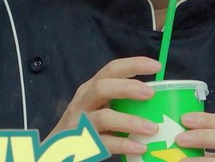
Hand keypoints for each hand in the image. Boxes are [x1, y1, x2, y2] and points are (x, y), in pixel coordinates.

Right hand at [47, 56, 161, 156]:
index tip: (157, 65)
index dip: (133, 64)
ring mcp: (80, 123)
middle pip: (102, 88)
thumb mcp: (97, 106)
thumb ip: (119, 100)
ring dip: (130, 121)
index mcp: (90, 89)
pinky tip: (140, 146)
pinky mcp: (81, 144)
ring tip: (153, 128)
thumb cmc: (85, 125)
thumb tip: (157, 97)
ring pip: (103, 118)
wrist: (57, 150)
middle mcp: (83, 102)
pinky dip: (124, 144)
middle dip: (127, 88)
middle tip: (151, 93)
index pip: (111, 69)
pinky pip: (104, 143)